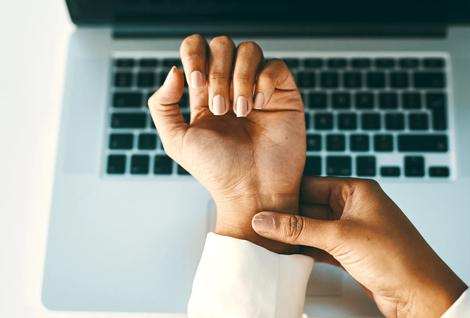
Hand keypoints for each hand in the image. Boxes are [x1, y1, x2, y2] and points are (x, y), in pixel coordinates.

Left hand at [147, 35, 304, 252]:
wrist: (252, 191)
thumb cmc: (217, 171)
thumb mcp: (177, 140)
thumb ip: (162, 104)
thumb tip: (174, 70)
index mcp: (205, 91)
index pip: (197, 48)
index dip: (195, 55)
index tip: (197, 83)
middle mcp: (232, 85)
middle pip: (222, 44)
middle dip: (218, 73)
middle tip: (220, 108)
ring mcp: (259, 87)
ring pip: (250, 50)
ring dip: (240, 78)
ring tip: (241, 111)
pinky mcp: (284, 94)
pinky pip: (276, 66)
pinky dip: (264, 83)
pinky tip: (260, 108)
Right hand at [251, 177, 466, 317]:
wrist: (421, 295)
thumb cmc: (398, 258)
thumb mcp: (341, 237)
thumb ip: (300, 228)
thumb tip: (268, 220)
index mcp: (358, 191)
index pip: (313, 184)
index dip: (287, 193)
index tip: (262, 201)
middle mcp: (356, 207)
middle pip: (312, 207)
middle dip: (288, 217)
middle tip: (260, 222)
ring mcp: (354, 230)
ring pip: (315, 228)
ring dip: (296, 236)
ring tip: (268, 239)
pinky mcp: (353, 252)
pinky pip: (322, 246)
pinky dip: (307, 250)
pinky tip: (289, 254)